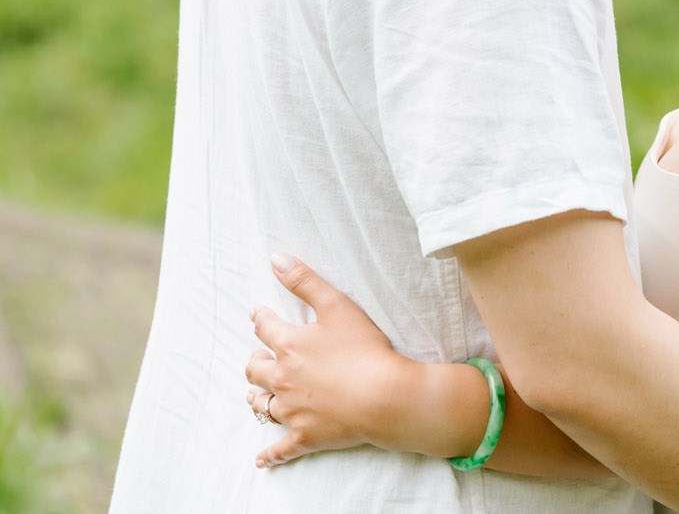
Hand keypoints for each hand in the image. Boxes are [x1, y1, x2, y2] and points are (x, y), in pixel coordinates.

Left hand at [243, 252, 407, 468]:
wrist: (385, 396)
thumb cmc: (365, 349)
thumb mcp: (337, 305)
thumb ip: (304, 281)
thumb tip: (275, 258)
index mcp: (289, 345)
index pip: (265, 327)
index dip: (261, 318)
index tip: (258, 313)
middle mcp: (283, 379)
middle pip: (256, 368)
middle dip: (255, 359)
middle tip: (259, 355)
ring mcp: (292, 411)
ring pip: (262, 405)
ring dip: (257, 397)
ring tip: (257, 393)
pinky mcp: (304, 436)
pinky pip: (280, 449)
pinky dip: (269, 455)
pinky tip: (262, 459)